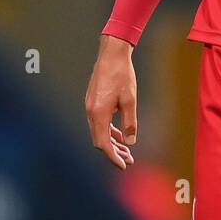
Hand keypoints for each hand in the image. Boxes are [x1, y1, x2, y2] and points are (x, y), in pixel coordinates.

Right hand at [85, 34, 137, 169]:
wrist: (112, 54)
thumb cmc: (122, 75)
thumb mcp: (130, 100)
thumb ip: (130, 122)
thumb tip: (130, 142)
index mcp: (98, 113)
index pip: (103, 143)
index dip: (113, 157)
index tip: (124, 165)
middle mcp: (91, 111)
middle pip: (100, 140)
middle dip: (114, 152)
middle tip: (129, 161)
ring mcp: (90, 106)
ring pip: (99, 132)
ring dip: (112, 142)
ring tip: (127, 151)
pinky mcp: (93, 102)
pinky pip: (100, 122)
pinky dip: (110, 131)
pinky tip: (120, 135)